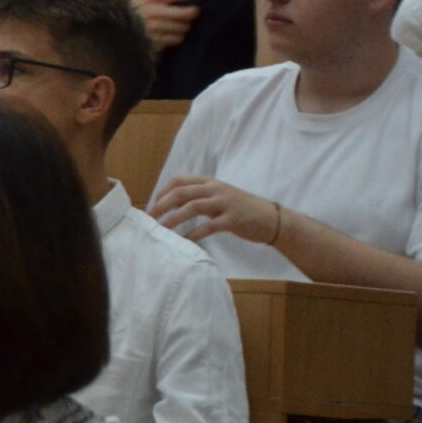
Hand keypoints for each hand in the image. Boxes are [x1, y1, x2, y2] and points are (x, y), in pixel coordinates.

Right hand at [130, 0, 213, 50]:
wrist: (112, 34)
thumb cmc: (131, 15)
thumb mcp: (143, 1)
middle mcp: (152, 11)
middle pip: (185, 13)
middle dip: (191, 14)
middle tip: (192, 14)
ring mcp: (153, 28)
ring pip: (183, 27)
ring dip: (184, 28)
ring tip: (176, 27)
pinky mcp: (154, 42)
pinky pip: (176, 39)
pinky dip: (176, 38)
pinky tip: (170, 37)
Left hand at [149, 175, 282, 246]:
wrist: (272, 219)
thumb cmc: (242, 210)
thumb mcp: (220, 198)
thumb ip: (200, 198)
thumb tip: (174, 204)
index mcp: (210, 183)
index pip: (180, 181)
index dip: (162, 192)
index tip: (152, 205)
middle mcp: (216, 189)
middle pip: (181, 192)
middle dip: (162, 205)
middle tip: (149, 219)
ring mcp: (225, 203)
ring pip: (192, 207)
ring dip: (173, 218)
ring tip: (161, 229)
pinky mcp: (233, 219)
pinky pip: (208, 226)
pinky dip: (194, 233)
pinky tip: (185, 242)